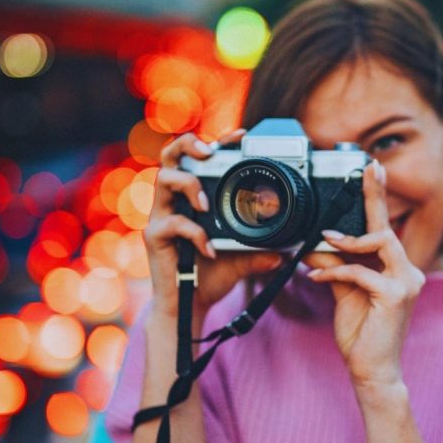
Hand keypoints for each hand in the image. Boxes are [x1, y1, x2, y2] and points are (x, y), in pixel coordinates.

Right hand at [144, 130, 283, 321]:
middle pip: (170, 154)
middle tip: (209, 152)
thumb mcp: (243, 260)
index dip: (219, 141)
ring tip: (205, 203)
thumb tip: (287, 251)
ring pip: (164, 178)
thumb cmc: (210, 276)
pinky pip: (173, 223)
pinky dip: (195, 233)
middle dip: (190, 144)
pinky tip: (210, 249)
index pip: (200, 158)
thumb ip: (261, 252)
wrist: (189, 306)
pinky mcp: (154, 236)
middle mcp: (174, 201)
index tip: (243, 135)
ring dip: (188, 184)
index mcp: (193, 197)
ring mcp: (161, 216)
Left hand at [303, 161, 425, 386]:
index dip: (378, 197)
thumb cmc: (361, 334)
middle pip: (386, 228)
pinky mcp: (396, 296)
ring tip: (323, 239)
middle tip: (364, 169)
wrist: (371, 370)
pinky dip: (335, 272)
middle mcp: (407, 272)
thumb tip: (314, 245)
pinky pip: (361, 272)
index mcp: (397, 269)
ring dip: (347, 240)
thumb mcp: (344, 292)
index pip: (385, 228)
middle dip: (374, 197)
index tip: (372, 168)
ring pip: (379, 243)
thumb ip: (335, 266)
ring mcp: (406, 283)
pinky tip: (316, 278)